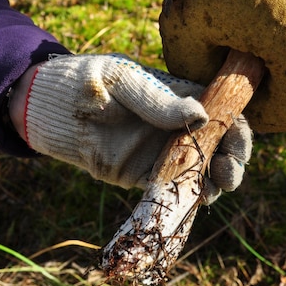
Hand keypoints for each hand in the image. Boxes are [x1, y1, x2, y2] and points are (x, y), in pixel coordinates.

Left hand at [9, 54, 251, 199]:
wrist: (47, 108)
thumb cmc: (88, 81)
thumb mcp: (125, 83)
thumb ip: (159, 101)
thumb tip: (202, 115)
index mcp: (182, 96)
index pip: (222, 112)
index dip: (237, 129)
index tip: (238, 145)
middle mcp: (178, 126)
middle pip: (219, 145)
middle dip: (231, 162)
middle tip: (227, 173)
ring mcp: (161, 151)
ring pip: (200, 170)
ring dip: (213, 183)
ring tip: (211, 190)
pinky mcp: (143, 174)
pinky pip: (171, 188)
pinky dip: (185, 198)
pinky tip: (191, 204)